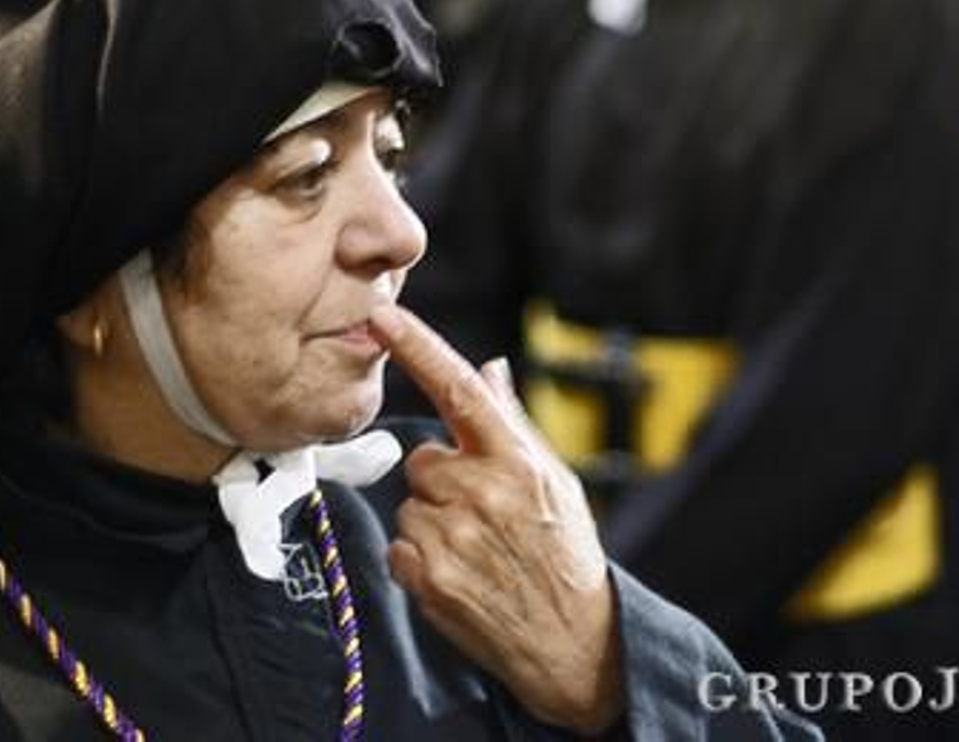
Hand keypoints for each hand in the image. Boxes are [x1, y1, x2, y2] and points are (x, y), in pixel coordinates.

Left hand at [368, 306, 622, 734]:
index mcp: (518, 461)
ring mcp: (455, 538)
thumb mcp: (556, 482)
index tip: (382, 314)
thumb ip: (513, 424)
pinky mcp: (431, 579)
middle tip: (484, 516)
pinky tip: (462, 577)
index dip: (418, 347)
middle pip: (423, 459)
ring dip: (433, 524)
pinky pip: (400, 547)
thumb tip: (490, 369)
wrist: (576, 644)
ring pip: (410, 505)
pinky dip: (421, 561)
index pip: (459, 390)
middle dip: (443, 481)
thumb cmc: (567, 554)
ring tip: (479, 552)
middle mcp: (485, 492)